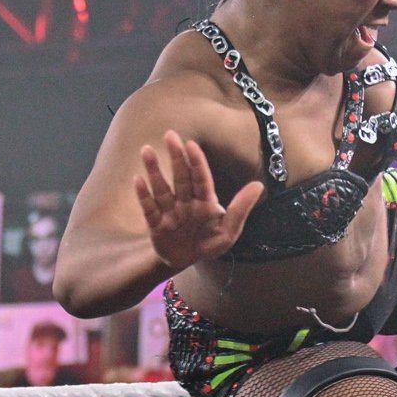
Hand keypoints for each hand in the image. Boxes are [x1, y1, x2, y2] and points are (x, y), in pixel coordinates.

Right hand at [135, 131, 263, 270]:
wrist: (184, 261)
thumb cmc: (208, 244)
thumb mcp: (228, 232)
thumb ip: (241, 209)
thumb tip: (259, 185)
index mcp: (205, 203)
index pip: (201, 179)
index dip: (197, 162)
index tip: (191, 145)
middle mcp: (186, 203)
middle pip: (180, 178)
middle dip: (176, 157)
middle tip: (170, 135)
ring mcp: (169, 212)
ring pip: (162, 189)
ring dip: (154, 171)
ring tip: (147, 150)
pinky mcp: (155, 224)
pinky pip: (149, 208)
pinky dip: (143, 195)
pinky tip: (138, 180)